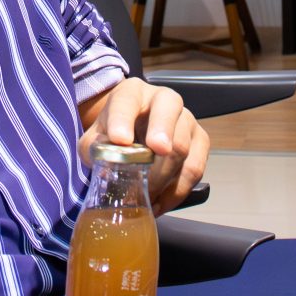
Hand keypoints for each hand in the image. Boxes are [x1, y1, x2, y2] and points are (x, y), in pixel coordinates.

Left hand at [78, 77, 208, 213]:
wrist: (134, 131)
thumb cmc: (114, 132)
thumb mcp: (96, 136)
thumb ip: (95, 146)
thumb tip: (104, 162)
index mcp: (132, 93)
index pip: (127, 101)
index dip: (123, 120)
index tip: (120, 139)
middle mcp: (164, 100)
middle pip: (168, 113)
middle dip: (162, 134)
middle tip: (154, 153)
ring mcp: (186, 120)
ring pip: (183, 146)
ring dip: (164, 175)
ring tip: (146, 195)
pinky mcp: (200, 142)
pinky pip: (195, 168)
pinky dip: (177, 190)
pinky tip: (159, 202)